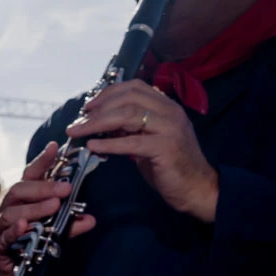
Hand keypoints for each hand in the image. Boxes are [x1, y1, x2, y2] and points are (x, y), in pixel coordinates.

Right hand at [0, 141, 95, 275]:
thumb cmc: (30, 246)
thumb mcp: (53, 233)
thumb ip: (69, 225)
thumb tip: (90, 219)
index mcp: (22, 201)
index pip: (30, 176)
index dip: (42, 161)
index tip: (54, 147)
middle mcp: (8, 209)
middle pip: (19, 190)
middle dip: (42, 188)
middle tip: (65, 189)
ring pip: (12, 212)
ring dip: (34, 208)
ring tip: (54, 206)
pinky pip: (4, 237)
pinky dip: (14, 231)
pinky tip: (24, 227)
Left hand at [66, 80, 217, 221]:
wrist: (197, 188)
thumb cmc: (171, 166)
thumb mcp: (148, 141)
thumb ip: (131, 129)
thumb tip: (103, 124)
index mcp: (166, 106)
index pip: (134, 87)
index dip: (108, 93)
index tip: (89, 106)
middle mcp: (169, 111)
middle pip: (128, 98)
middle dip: (99, 107)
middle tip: (79, 120)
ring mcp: (169, 128)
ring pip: (128, 115)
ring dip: (98, 122)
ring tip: (79, 131)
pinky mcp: (166, 148)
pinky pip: (132, 142)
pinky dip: (109, 144)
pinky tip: (93, 147)